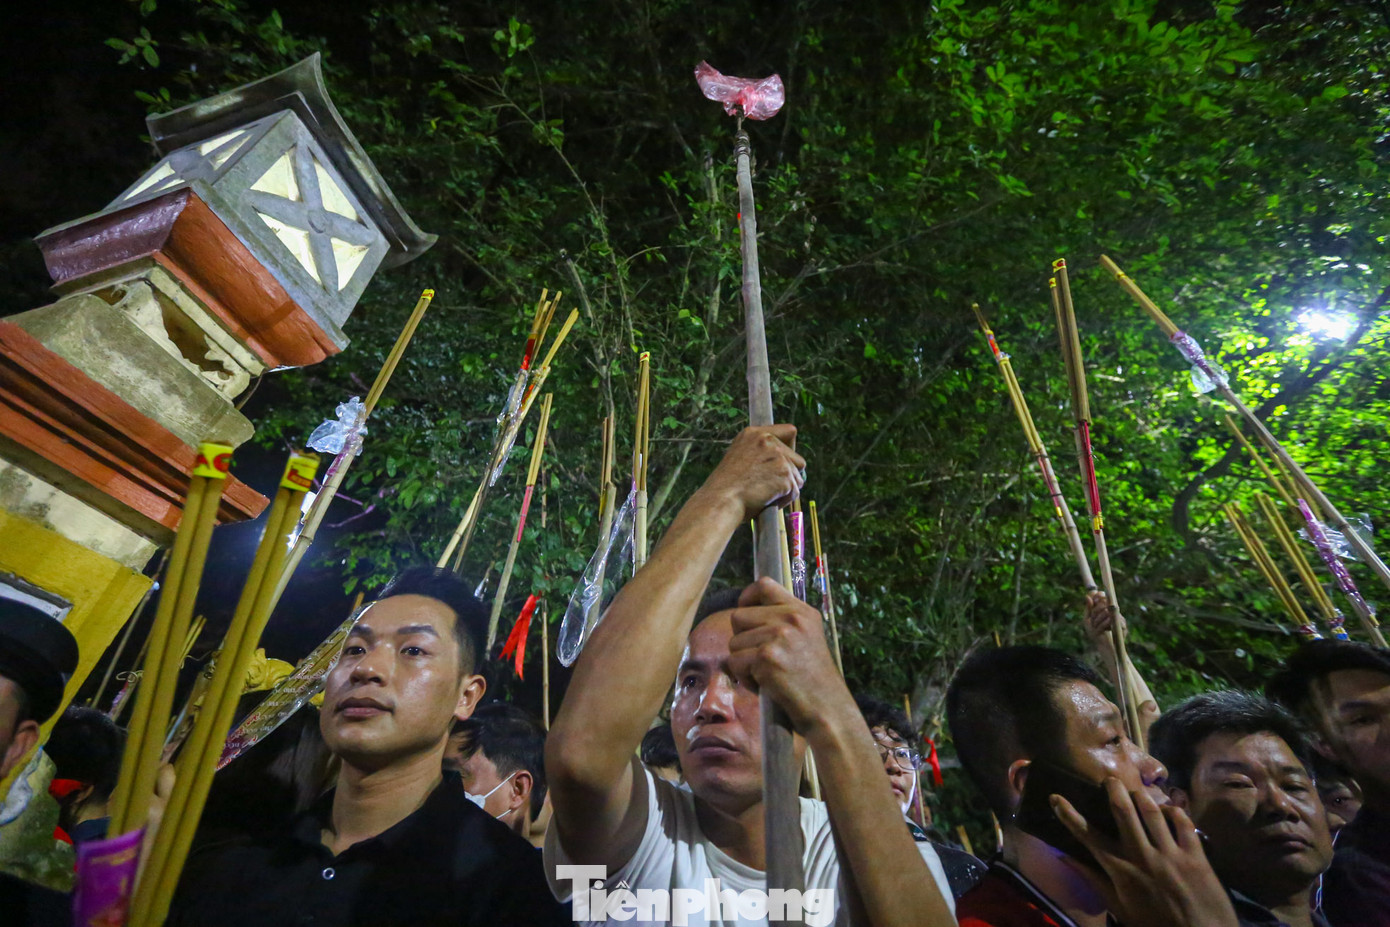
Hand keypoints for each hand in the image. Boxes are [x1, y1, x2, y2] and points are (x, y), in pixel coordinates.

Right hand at [697, 426, 804, 520]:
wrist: (720, 501)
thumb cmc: (726, 487)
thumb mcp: (739, 457)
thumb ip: (760, 454)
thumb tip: (784, 463)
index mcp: (753, 434)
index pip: (789, 431)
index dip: (790, 448)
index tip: (785, 461)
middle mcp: (767, 441)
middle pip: (798, 458)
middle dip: (789, 473)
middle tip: (771, 485)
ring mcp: (778, 456)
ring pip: (797, 476)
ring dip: (786, 488)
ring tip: (764, 494)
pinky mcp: (785, 474)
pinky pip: (794, 491)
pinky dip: (784, 500)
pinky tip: (767, 501)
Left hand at [726, 577, 841, 732]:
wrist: (827, 708)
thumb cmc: (814, 680)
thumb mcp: (808, 638)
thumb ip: (783, 622)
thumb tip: (745, 612)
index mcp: (802, 612)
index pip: (764, 585)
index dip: (746, 597)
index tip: (746, 615)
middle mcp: (792, 619)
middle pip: (738, 616)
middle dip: (741, 639)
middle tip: (759, 658)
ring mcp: (779, 637)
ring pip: (734, 642)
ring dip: (743, 663)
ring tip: (767, 675)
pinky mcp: (767, 658)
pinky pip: (736, 663)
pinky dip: (745, 678)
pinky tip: (765, 685)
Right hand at [1053, 778, 1237, 926]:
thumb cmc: (1155, 925)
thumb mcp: (1119, 908)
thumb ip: (1094, 880)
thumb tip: (1067, 858)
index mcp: (1121, 871)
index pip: (1089, 836)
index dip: (1069, 815)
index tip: (1056, 798)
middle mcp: (1143, 856)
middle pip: (1124, 811)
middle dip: (1113, 790)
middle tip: (1109, 779)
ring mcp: (1171, 854)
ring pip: (1153, 812)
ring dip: (1142, 796)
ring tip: (1136, 790)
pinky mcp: (1196, 856)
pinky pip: (1184, 823)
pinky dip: (1175, 812)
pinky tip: (1169, 810)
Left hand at [1083, 591, 1126, 648]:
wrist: (1104, 646)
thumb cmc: (1095, 633)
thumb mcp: (1088, 620)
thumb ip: (1088, 608)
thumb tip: (1087, 596)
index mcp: (1105, 608)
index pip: (1103, 595)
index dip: (1098, 595)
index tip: (1094, 600)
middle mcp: (1113, 611)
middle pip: (1104, 603)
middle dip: (1095, 612)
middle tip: (1092, 622)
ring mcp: (1119, 618)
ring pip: (1107, 612)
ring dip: (1098, 620)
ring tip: (1095, 627)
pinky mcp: (1123, 626)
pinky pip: (1111, 621)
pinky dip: (1103, 625)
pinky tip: (1101, 630)